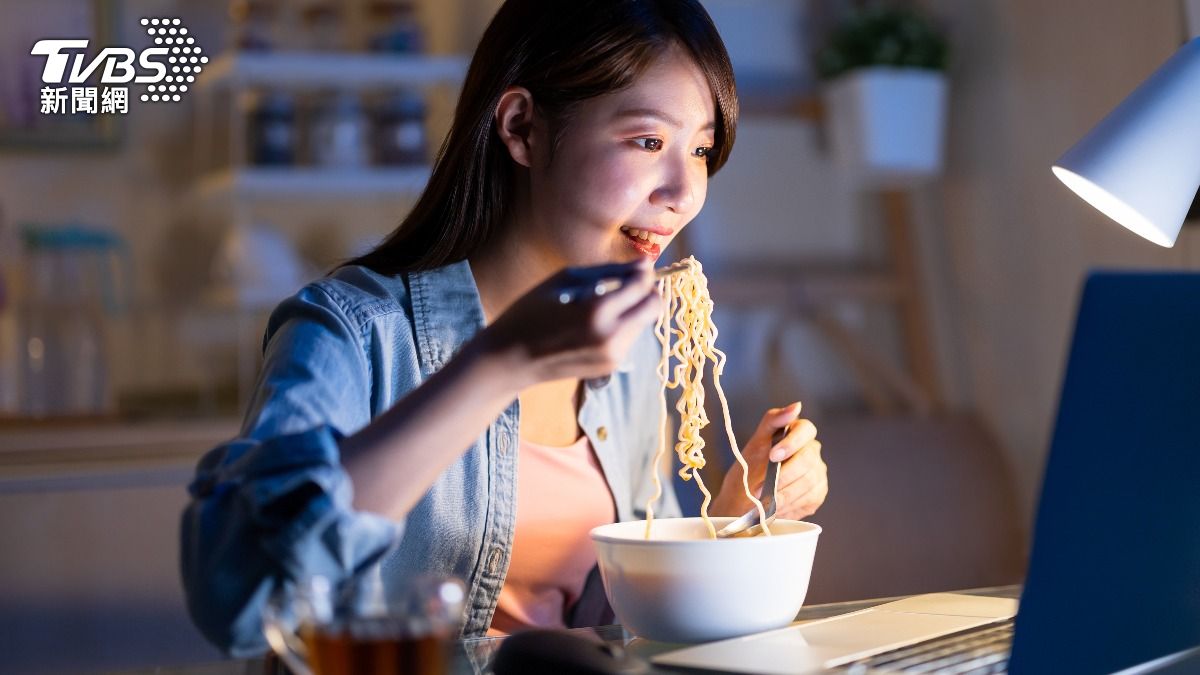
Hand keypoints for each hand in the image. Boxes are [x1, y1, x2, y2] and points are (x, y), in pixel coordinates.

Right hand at [483, 259, 660, 384]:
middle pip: (654, 307)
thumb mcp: (566, 279)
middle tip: (625, 285)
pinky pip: (629, 338)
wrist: (512, 358)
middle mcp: (610, 336)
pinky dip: (620, 327)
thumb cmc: (533, 310)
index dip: (642, 272)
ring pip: (644, 323)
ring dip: (632, 310)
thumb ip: (610, 271)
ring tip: (599, 307)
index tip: (635, 267)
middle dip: (646, 292)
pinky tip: (592, 326)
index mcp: (597, 310)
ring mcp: (612, 356)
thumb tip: (645, 264)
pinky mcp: (610, 367)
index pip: (642, 285)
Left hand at [712, 402, 827, 520]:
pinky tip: (775, 506)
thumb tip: (797, 406)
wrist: (744, 498)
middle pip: (807, 460)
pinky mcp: (817, 494)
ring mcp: (817, 474)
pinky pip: (809, 499)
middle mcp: (812, 452)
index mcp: (799, 433)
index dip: (791, 443)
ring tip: (764, 500)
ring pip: (808, 482)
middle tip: (761, 487)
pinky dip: (789, 504)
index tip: (773, 456)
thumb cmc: (750, 467)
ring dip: (783, 493)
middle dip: (783, 475)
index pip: (806, 430)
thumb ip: (774, 421)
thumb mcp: (756, 442)